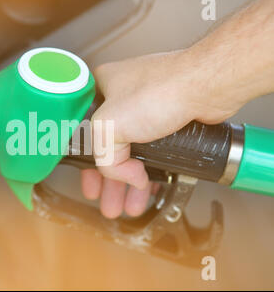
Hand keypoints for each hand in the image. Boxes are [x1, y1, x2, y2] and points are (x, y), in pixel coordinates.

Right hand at [82, 50, 244, 218]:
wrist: (206, 87)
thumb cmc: (162, 90)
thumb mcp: (110, 126)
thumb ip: (106, 159)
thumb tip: (125, 176)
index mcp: (100, 91)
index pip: (84, 134)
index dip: (85, 163)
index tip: (90, 183)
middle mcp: (122, 98)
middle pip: (109, 148)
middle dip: (110, 181)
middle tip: (110, 201)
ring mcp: (146, 109)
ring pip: (133, 153)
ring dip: (130, 181)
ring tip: (129, 204)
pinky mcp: (168, 120)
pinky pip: (154, 153)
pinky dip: (151, 173)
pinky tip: (148, 189)